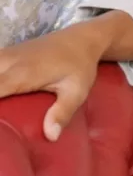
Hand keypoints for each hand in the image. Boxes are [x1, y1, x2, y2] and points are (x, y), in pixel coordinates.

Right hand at [0, 24, 105, 141]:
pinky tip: (1, 88)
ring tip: (1, 108)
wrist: (82, 38)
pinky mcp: (8, 52)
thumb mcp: (76, 91)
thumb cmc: (80, 66)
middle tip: (1, 118)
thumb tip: (50, 136)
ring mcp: (7, 54)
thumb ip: (62, 112)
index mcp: (23, 73)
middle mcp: (10, 62)